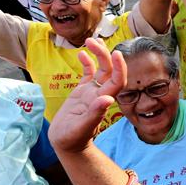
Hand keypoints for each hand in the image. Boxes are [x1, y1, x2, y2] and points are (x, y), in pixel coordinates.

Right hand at [48, 38, 126, 153]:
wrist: (66, 143)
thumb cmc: (73, 138)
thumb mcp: (81, 127)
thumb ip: (95, 114)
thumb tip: (107, 99)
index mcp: (103, 101)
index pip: (117, 81)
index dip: (120, 67)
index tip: (117, 54)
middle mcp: (100, 94)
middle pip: (109, 71)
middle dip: (104, 55)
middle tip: (94, 41)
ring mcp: (91, 92)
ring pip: (100, 69)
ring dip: (98, 55)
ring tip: (90, 41)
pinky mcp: (82, 92)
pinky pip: (88, 74)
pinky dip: (86, 63)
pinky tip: (81, 54)